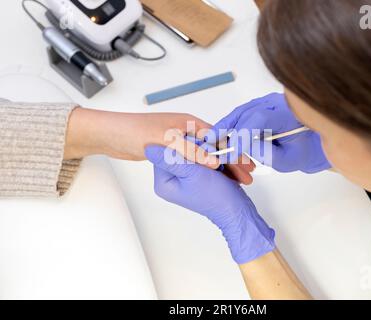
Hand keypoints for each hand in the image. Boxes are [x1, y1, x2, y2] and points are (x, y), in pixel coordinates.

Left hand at [64, 108, 254, 183]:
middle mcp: (186, 132)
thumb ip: (191, 153)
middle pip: (214, 148)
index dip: (230, 151)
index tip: (243, 164)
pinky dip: (208, 168)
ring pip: (207, 156)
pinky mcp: (175, 152)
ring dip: (221, 166)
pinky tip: (221, 177)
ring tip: (240, 177)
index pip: (216, 138)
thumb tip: (212, 160)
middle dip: (230, 161)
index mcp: (188, 124)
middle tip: (247, 173)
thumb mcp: (168, 143)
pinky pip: (198, 161)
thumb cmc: (135, 134)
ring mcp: (181, 143)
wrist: (113, 136)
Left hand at [145, 145, 274, 263]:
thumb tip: (148, 148)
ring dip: (210, 155)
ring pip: (195, 154)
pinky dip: (214, 159)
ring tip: (221, 165)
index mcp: (164, 182)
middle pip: (181, 152)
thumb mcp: (192, 173)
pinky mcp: (197, 176)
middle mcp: (172, 180)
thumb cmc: (216, 196)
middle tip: (213, 159)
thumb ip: (171, 159)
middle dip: (200, 151)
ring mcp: (185, 178)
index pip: (166, 153)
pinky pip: (203, 159)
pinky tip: (224, 165)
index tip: (201, 149)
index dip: (185, 146)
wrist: (236, 209)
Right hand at [206, 93, 330, 172]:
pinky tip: (218, 135)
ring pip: (241, 111)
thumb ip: (266, 154)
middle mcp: (276, 103)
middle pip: (245, 113)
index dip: (241, 135)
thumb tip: (242, 146)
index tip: (228, 151)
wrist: (314, 142)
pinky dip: (229, 124)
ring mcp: (267, 102)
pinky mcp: (260, 106)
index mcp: (288, 114)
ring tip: (209, 140)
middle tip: (209, 144)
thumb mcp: (288, 161)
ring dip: (224, 126)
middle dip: (226, 130)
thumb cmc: (304, 152)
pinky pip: (242, 113)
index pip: (258, 120)